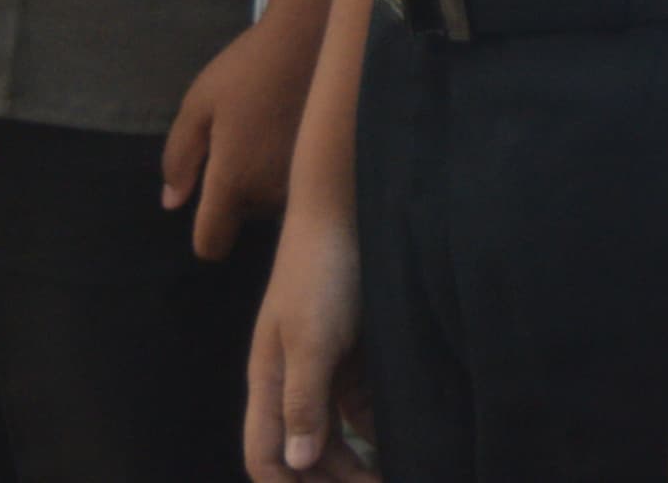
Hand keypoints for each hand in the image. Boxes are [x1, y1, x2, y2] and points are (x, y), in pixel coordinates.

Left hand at [164, 14, 319, 259]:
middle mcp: (272, 192)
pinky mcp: (331, 163)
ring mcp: (305, 180)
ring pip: (273, 202)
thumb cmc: (248, 70)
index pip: (212, 243)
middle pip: (244, 217)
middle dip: (237, 194)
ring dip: (266, 182)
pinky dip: (291, 169)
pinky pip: (300, 184)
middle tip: (239, 144)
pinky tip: (293, 132)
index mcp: (233, 182)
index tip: (206, 206)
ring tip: (269, 134)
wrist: (315, 37)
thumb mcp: (197, 106)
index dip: (204, 235)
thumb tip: (173, 202)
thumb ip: (179, 159)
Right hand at [243, 208, 371, 480]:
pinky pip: (363, 402)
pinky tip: (403, 439)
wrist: (352, 211)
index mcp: (268, 381)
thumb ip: (303, 401)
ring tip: (391, 476)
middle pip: (304, 449)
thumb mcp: (313, 339)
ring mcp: (326, 364)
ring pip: (335, 430)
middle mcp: (292, 380)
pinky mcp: (358, 349)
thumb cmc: (324, 272)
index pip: (264, 454)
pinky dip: (377, 424)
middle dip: (330, 480)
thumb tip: (296, 462)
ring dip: (355, 459)